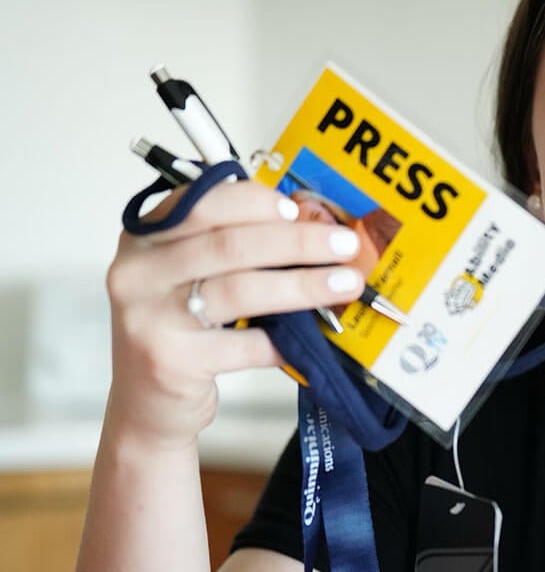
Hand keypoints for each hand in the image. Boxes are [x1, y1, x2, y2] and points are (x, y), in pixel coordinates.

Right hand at [104, 180, 365, 447]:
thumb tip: (309, 223)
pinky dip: (283, 340)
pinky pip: (243, 345)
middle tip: (345, 245)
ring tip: (346, 283)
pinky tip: (312, 338)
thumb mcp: (193, 275)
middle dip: (298, 242)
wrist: (149, 404)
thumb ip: (232, 244)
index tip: (300, 210)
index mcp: (146, 236)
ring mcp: (148, 317)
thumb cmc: (182, 329)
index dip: (257, 201)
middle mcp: (138, 271)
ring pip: (239, 289)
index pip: (204, 202)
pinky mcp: (168, 361)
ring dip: (302, 285)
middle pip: (229, 245)